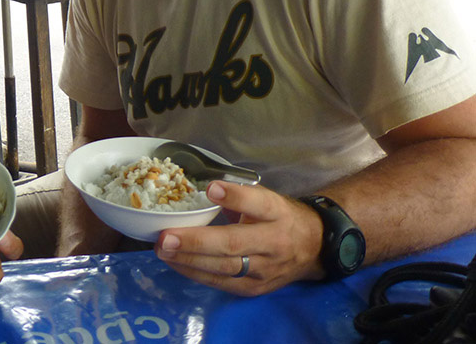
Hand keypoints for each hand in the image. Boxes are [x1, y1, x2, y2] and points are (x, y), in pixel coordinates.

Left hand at [153, 181, 322, 295]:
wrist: (315, 249)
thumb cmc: (281, 217)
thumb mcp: (268, 199)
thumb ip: (239, 196)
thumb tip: (199, 189)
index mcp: (277, 213)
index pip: (258, 204)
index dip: (235, 197)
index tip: (210, 189)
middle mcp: (273, 243)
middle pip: (234, 243)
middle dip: (196, 241)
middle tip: (165, 237)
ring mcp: (265, 270)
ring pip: (225, 268)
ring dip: (189, 260)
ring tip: (162, 250)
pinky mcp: (256, 288)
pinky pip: (222, 282)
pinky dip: (196, 273)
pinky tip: (175, 264)